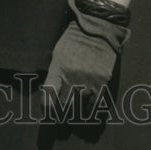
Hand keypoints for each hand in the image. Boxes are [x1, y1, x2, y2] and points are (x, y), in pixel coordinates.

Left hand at [41, 0, 129, 119]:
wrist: (97, 29)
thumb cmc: (73, 41)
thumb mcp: (58, 53)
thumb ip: (55, 72)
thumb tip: (51, 94)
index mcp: (59, 68)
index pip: (49, 94)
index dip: (47, 106)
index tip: (49, 111)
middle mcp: (73, 76)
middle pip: (65, 106)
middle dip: (62, 115)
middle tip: (61, 119)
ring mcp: (89, 80)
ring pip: (81, 107)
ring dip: (77, 114)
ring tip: (74, 118)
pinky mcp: (103, 81)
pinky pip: (96, 104)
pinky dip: (91, 111)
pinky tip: (88, 112)